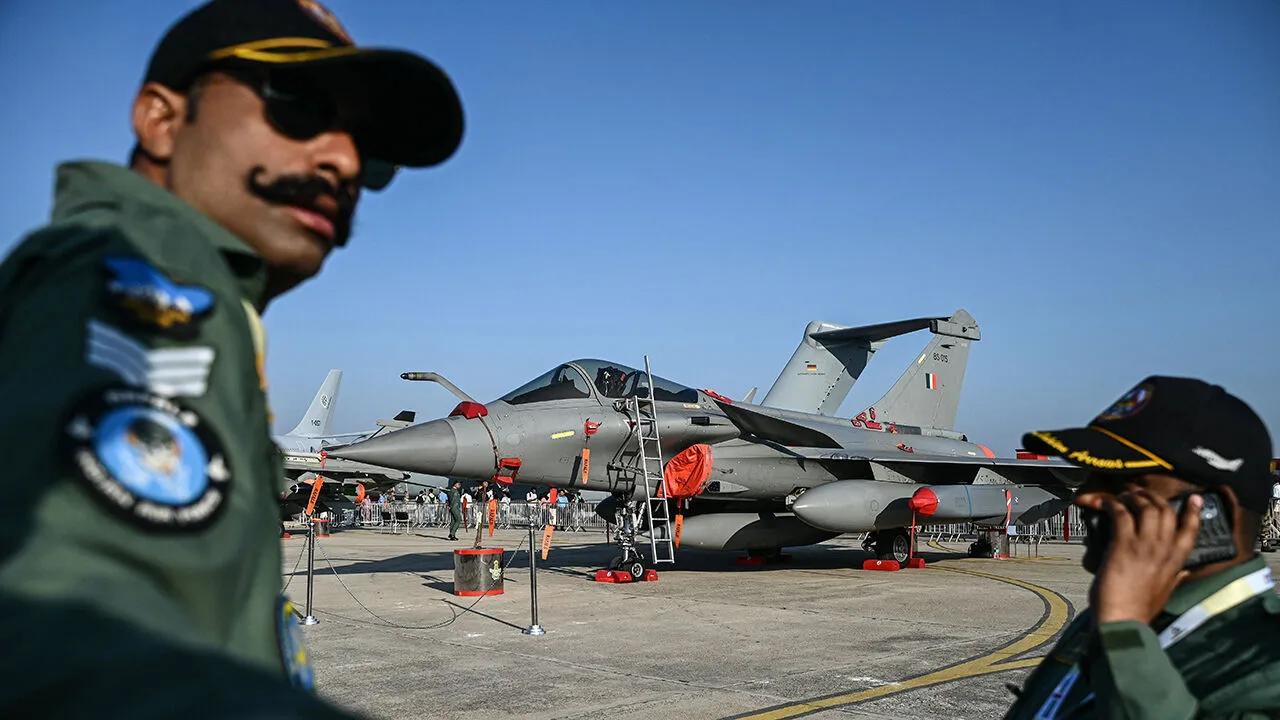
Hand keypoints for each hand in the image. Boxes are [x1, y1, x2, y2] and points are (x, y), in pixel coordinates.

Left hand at [1091, 489, 1201, 624]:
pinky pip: (1120, 514)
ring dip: (1132, 497)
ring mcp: (1145, 547)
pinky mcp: (1123, 545)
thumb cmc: (1139, 609)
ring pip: (1146, 508)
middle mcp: (1164, 551)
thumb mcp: (1166, 592)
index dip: (1193, 512)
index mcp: (1176, 562)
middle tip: (1139, 493)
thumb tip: (1185, 571)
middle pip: (1166, 511)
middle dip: (1152, 497)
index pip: (1191, 531)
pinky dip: (1111, 504)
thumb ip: (1176, 577)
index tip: (1195, 498)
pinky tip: (1103, 503)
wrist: (1123, 621)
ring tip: (1122, 496)